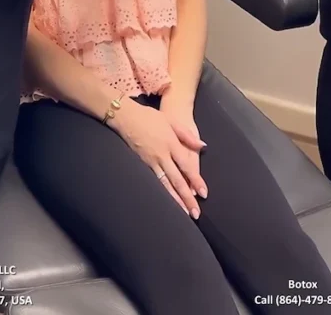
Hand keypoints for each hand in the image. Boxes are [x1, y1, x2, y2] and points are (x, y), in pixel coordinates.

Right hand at [110, 98, 205, 216]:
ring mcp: (151, 162)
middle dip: (187, 198)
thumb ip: (187, 135)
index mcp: (171, 144)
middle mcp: (162, 156)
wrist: (126, 117)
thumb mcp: (171, 121)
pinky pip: (153, 182)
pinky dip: (161, 193)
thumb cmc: (149, 117)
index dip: (196, 181)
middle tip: (196, 213)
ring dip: (175, 200)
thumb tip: (202, 146)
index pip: (186, 167)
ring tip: (183, 213)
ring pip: (165, 185)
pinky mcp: (141, 165)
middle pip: (177, 180)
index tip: (204, 194)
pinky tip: (166, 202)